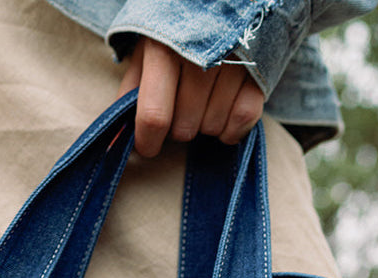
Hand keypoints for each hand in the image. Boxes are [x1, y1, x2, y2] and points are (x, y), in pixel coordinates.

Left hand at [118, 38, 265, 157]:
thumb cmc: (177, 31)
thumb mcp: (146, 50)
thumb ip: (131, 92)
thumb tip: (118, 138)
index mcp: (163, 48)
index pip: (154, 116)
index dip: (148, 142)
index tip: (148, 146)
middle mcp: (199, 53)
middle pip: (184, 127)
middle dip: (178, 128)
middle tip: (180, 107)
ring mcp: (233, 59)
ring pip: (212, 126)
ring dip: (204, 125)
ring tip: (202, 102)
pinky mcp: (260, 67)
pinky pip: (243, 118)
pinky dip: (232, 128)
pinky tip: (224, 115)